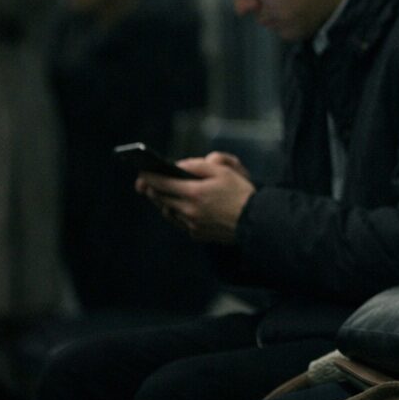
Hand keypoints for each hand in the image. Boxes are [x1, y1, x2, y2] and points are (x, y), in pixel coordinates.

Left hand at [136, 152, 254, 244]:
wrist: (256, 221)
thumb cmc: (241, 192)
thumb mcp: (224, 170)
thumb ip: (199, 165)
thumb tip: (179, 165)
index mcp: (194, 192)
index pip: (162, 183)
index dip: (149, 177)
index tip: (142, 172)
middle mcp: (188, 210)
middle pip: (161, 198)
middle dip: (152, 189)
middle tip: (146, 183)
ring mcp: (191, 224)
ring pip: (168, 212)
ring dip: (164, 202)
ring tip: (163, 194)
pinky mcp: (197, 234)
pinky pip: (180, 222)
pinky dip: (177, 213)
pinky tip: (181, 207)